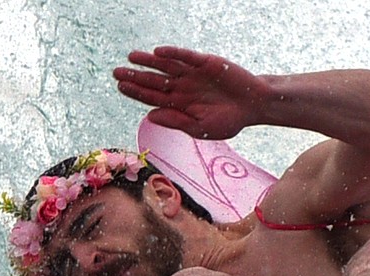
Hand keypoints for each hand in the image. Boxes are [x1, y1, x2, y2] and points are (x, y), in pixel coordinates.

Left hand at [112, 47, 263, 139]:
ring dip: (149, 61)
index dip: (136, 92)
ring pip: (166, 66)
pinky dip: (173, 54)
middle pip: (154, 81)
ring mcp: (192, 74)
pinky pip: (186, 57)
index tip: (120, 87)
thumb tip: (149, 116)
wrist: (253, 106)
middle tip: (116, 72)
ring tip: (131, 57)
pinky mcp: (205, 63)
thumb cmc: (228, 121)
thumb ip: (176, 122)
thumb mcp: (201, 129)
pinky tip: (158, 52)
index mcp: (180, 105)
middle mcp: (182, 87)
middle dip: (136, 76)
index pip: (153, 97)